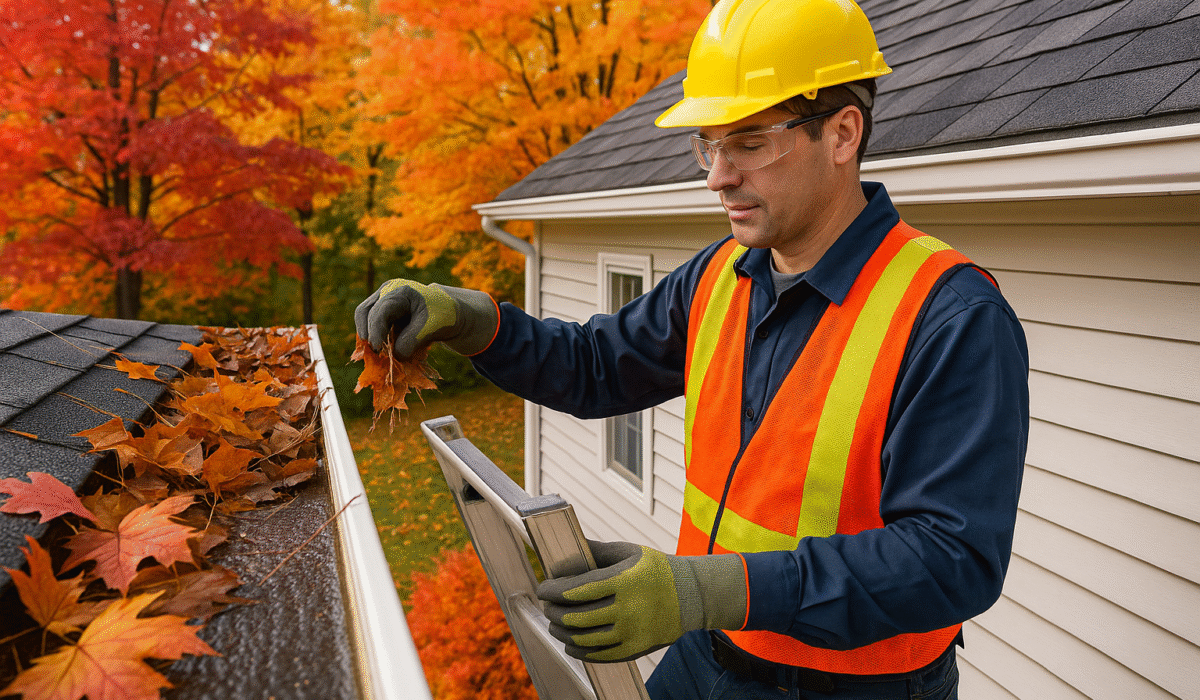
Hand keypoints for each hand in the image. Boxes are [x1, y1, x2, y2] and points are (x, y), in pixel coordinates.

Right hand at [354, 279, 498, 357]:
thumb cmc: (442, 315)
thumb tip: (395, 355)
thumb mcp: (431, 327)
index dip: (376, 330)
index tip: (377, 348)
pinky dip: (375, 339)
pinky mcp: (382, 314)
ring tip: (380, 354)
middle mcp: (387, 293)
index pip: (381, 310)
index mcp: (400, 291)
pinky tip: (384, 351)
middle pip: (365, 312)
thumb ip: (412, 340)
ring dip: (370, 337)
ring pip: (364, 319)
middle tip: (376, 354)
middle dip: (369, 334)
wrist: (449, 313)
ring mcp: (383, 302)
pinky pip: (371, 326)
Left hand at [536, 540, 746, 662]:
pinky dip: (579, 651)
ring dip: (561, 633)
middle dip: (553, 612)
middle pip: (575, 617)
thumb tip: (565, 549)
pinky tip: (570, 644)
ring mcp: (631, 631)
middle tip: (546, 607)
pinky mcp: (636, 648)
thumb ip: (597, 551)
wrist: (692, 595)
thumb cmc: (656, 569)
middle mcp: (626, 608)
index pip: (576, 590)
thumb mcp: (629, 552)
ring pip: (584, 639)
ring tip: (554, 625)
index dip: (552, 591)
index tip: (542, 589)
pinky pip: (600, 655)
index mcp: (622, 580)